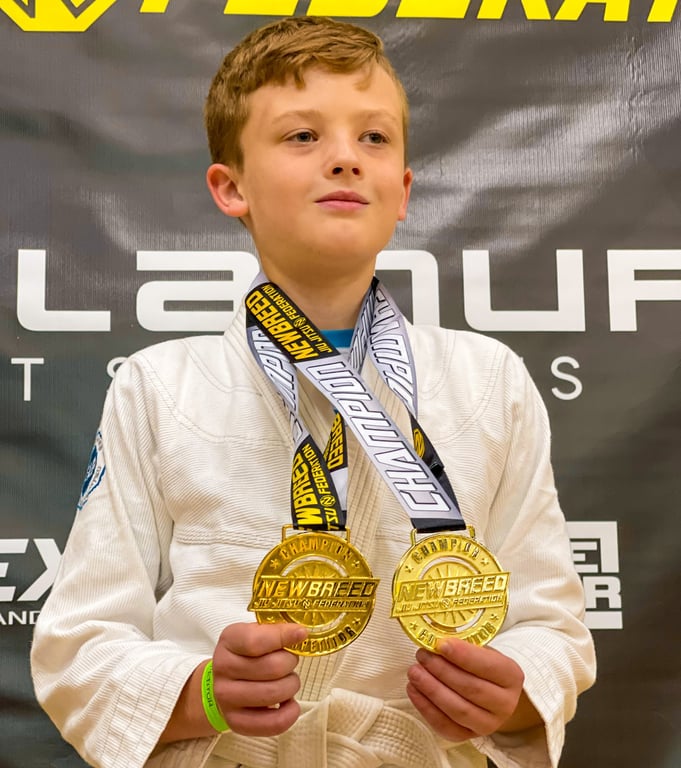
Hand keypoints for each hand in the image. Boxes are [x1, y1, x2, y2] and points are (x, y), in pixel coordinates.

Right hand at [212, 621, 307, 736]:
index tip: (302, 634)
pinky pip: (272, 723)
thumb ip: (275, 631)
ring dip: (291, 685)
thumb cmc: (247, 653)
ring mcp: (226, 698)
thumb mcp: (255, 632)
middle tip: (290, 661)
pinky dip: (290, 713)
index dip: (284, 637)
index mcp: (229, 640)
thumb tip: (301, 633)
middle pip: (272, 668)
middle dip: (291, 663)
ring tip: (287, 680)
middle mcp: (223, 669)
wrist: (223, 680)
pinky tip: (289, 703)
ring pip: (275, 693)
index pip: (257, 641)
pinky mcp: (236, 722)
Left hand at [406, 638, 529, 741]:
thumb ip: (463, 647)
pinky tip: (413, 690)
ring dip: (431, 689)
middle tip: (422, 656)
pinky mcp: (468, 736)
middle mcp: (505, 704)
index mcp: (511, 676)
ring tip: (414, 672)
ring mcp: (488, 725)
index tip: (440, 644)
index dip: (463, 655)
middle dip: (442, 671)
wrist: (490, 694)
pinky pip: (445, 726)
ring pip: (458, 710)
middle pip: (471, 688)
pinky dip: (426, 708)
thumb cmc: (481, 666)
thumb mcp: (481, 650)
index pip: (487, 666)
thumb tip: (434, 641)